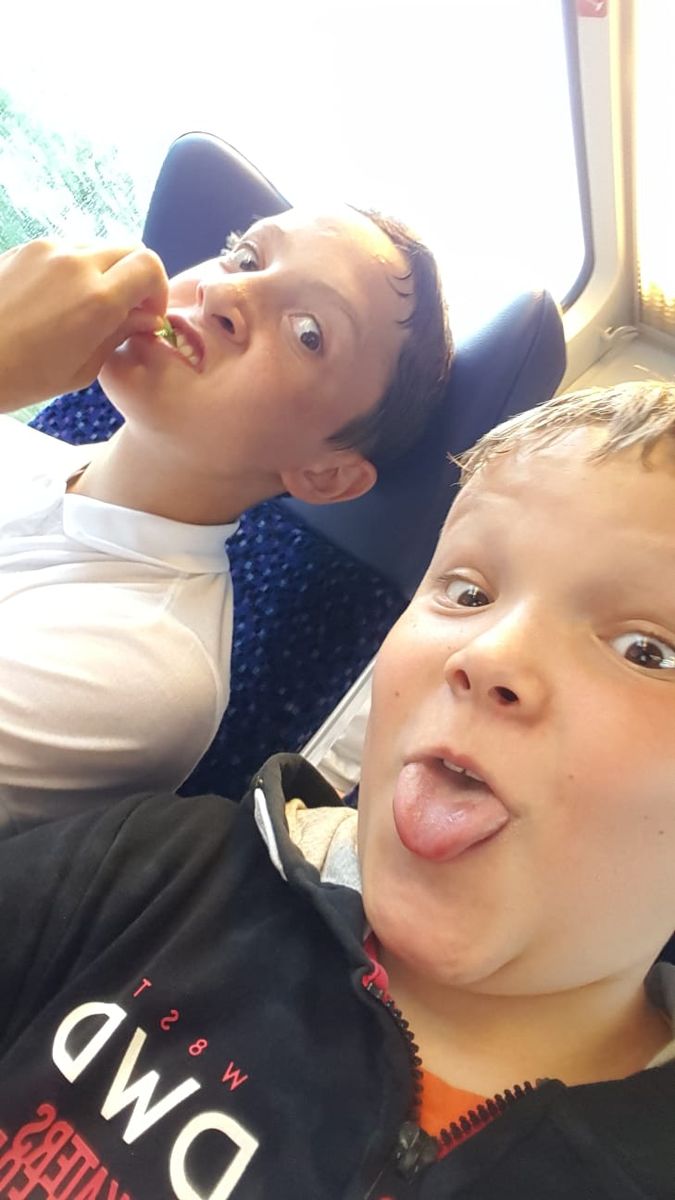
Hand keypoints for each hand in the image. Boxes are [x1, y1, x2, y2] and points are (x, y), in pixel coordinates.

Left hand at [0, 239, 169, 412]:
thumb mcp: (82, 368)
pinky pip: (65, 250)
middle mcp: (75, 263)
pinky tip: (56, 302)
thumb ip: (119, 333)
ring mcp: (46, 250)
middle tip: (126, 310)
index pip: (149, 265)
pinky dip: (74, 269)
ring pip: (96, 247)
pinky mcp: (24, 248)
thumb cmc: (22, 376)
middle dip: (136, 278)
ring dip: (104, 272)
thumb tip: (144, 317)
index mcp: (97, 298)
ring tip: (86, 309)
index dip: (157, 289)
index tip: (148, 314)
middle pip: (128, 248)